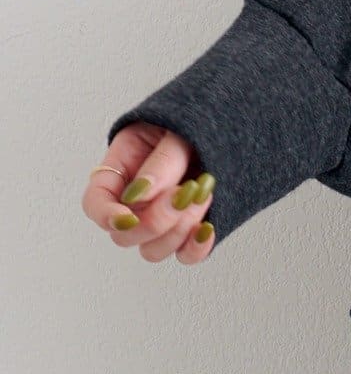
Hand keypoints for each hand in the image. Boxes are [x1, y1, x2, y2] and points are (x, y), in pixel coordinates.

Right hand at [83, 123, 216, 263]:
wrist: (232, 119)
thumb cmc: (195, 119)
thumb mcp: (176, 130)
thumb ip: (162, 161)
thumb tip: (139, 194)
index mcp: (121, 170)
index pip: (95, 202)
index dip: (106, 216)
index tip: (128, 217)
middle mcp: (135, 202)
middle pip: (124, 236)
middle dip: (154, 221)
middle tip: (184, 192)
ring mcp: (162, 218)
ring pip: (152, 250)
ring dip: (178, 230)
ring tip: (203, 193)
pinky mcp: (189, 228)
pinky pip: (186, 254)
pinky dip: (196, 248)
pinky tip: (207, 228)